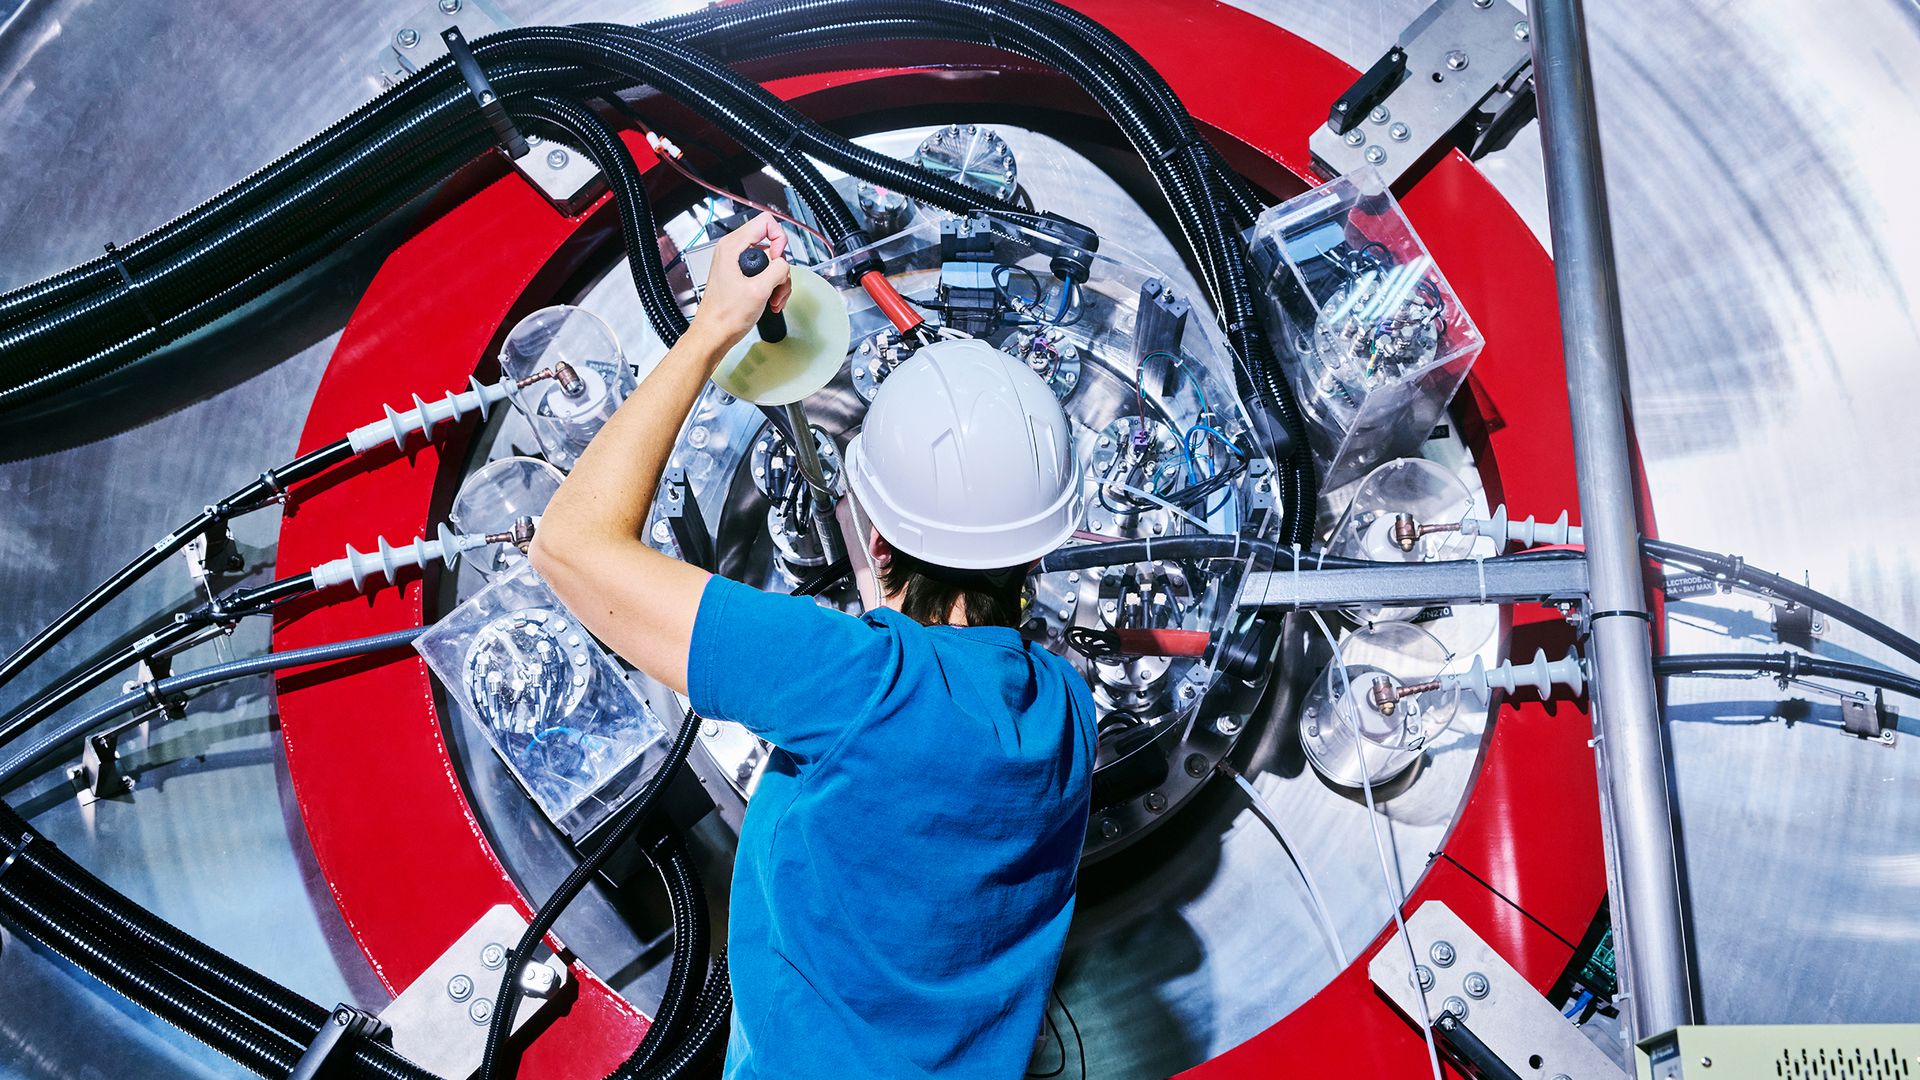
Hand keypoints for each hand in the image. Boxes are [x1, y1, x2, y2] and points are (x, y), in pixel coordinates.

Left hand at [691, 213, 793, 353]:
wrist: (715, 333)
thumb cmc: (725, 315)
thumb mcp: (759, 290)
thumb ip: (778, 269)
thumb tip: (784, 264)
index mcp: (732, 247)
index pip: (766, 222)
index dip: (779, 239)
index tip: (778, 260)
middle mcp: (733, 251)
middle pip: (771, 244)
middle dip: (780, 268)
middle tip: (776, 286)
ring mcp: (737, 263)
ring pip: (771, 262)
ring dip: (779, 282)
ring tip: (774, 299)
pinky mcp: (741, 275)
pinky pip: (766, 274)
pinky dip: (773, 287)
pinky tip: (771, 301)